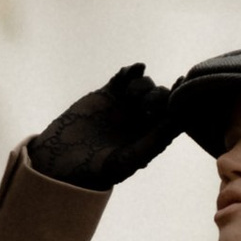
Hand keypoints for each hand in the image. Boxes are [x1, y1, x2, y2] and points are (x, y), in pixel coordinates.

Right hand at [24, 66, 185, 191]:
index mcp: (150, 138)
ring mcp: (125, 106)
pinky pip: (124, 78)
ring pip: (146, 86)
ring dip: (144, 85)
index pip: (173, 119)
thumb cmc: (93, 170)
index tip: (181, 89)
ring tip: (129, 96)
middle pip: (162, 98)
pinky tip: (134, 70)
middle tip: (145, 105)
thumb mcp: (125, 161)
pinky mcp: (108, 94)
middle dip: (159, 96)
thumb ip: (151, 144)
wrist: (59, 161)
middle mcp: (141, 120)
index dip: (181, 103)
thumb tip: (175, 123)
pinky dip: (131, 71)